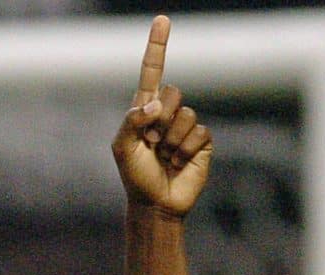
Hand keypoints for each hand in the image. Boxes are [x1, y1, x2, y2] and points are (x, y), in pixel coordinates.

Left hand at [112, 16, 212, 217]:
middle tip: (152, 144)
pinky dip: (186, 150)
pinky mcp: (202, 142)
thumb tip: (155, 104)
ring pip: (186, 115)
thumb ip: (131, 121)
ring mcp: (186, 126)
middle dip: (160, 120)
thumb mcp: (122, 148)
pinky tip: (178, 163)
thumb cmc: (135, 177)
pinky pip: (199, 133)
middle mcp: (167, 113)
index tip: (162, 20)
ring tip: (164, 158)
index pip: (152, 72)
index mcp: (144, 109)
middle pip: (173, 92)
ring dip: (172, 141)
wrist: (155, 204)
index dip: (157, 46)